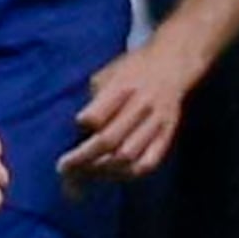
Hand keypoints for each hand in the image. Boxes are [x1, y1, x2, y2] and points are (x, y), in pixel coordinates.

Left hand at [60, 43, 198, 191]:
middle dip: (82, 158)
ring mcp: (156, 123)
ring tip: (85, 172)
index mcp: (122, 87)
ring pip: (127, 157)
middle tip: (65, 167)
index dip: (82, 125)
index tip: (75, 128)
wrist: (173, 63)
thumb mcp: (106, 73)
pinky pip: (148, 163)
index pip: (96, 115)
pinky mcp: (167, 135)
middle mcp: (141, 106)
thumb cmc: (131, 69)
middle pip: (109, 141)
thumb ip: (94, 101)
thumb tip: (80, 132)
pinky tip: (112, 173)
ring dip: (102, 170)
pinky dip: (127, 174)